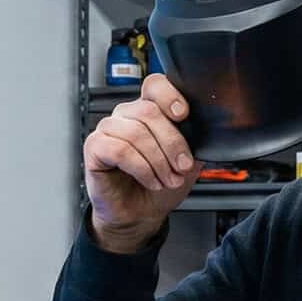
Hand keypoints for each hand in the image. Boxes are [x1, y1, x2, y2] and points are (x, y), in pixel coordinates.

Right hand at [84, 74, 200, 252]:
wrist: (141, 215)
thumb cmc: (160, 186)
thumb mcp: (188, 162)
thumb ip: (194, 141)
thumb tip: (207, 130)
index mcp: (148, 111)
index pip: (154, 85)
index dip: (169, 95)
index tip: (183, 116)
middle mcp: (126, 116)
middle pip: (149, 111)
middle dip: (172, 142)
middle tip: (183, 166)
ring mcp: (108, 130)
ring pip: (135, 132)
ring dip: (158, 161)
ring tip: (167, 180)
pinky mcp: (94, 148)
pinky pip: (119, 150)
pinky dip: (141, 168)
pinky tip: (150, 180)